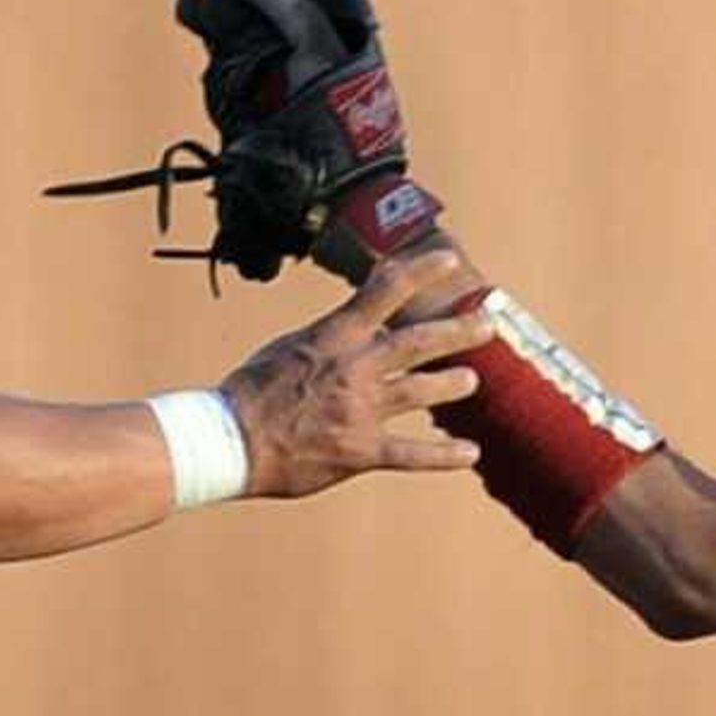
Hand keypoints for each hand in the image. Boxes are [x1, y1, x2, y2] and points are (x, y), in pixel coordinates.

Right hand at [221, 252, 491, 499]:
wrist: (228, 439)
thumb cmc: (250, 393)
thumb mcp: (289, 347)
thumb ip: (328, 340)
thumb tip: (350, 330)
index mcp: (335, 336)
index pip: (386, 290)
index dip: (422, 270)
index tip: (448, 260)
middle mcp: (356, 367)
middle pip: (420, 341)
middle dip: (459, 330)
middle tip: (486, 323)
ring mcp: (361, 409)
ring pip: (422, 391)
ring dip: (453, 384)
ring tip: (472, 381)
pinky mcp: (360, 450)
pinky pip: (412, 453)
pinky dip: (444, 455)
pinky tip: (470, 453)